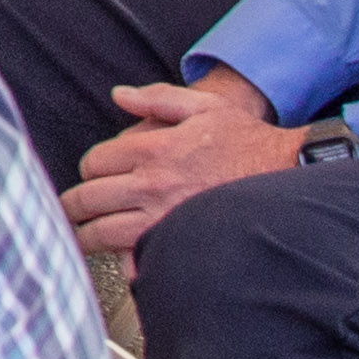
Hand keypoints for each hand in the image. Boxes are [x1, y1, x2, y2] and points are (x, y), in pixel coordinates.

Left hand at [65, 66, 301, 260]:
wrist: (288, 176)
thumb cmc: (248, 142)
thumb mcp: (204, 106)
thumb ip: (157, 98)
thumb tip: (120, 95)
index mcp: (150, 150)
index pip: (93, 163)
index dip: (89, 169)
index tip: (92, 177)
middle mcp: (150, 185)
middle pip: (87, 200)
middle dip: (73, 207)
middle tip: (70, 212)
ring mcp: (162, 218)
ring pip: (101, 234)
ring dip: (85, 237)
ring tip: (81, 239)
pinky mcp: (179, 244)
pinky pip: (137, 261)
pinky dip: (126, 263)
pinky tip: (121, 261)